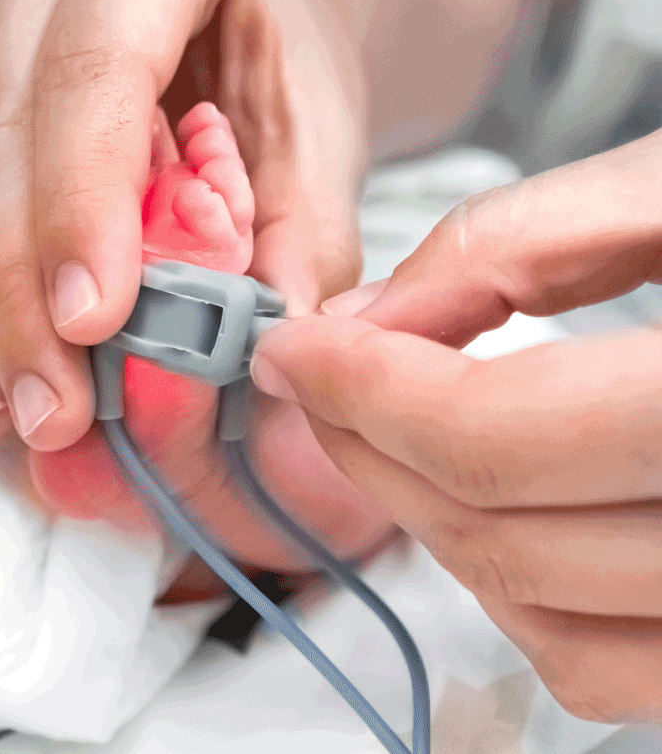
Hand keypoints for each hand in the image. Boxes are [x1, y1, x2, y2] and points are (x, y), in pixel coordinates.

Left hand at [251, 132, 661, 723]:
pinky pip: (616, 671)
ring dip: (436, 524)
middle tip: (321, 375)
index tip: (297, 347)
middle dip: (372, 447)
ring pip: (550, 624)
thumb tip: (382, 315)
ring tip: (392, 430)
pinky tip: (502, 504)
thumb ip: (534, 240)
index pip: (497, 435)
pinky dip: (526, 595)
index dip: (363, 389)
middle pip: (503, 534)